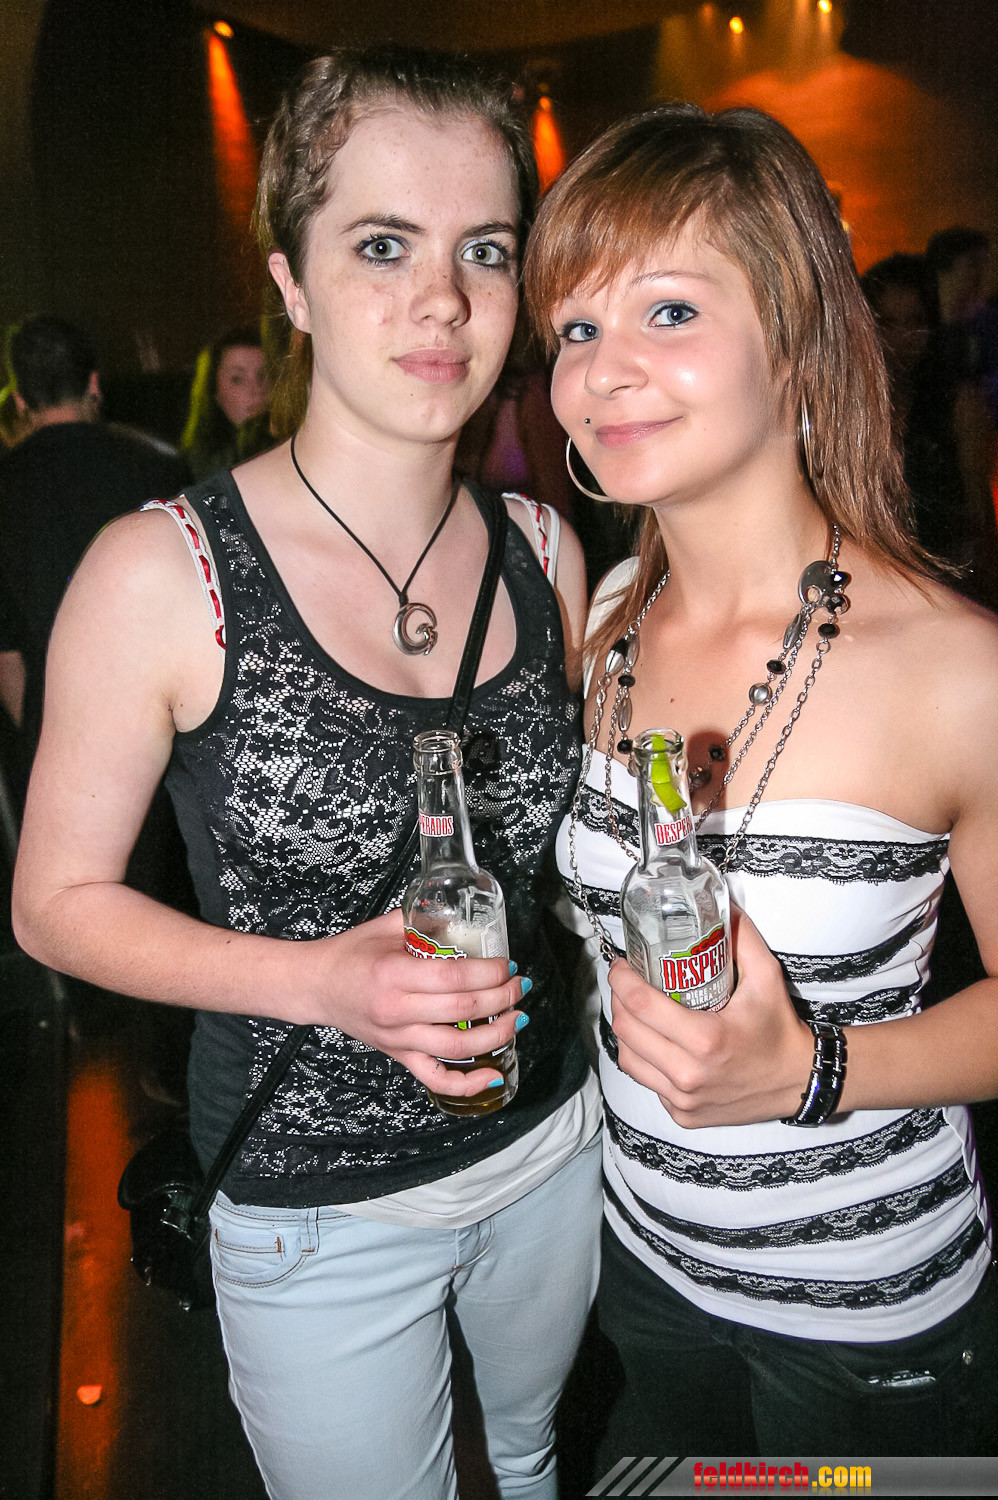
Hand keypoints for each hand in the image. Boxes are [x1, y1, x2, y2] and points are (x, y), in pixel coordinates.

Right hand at [305, 909, 526, 1096]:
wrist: (316, 985)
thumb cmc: (351, 954)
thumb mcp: (386, 926)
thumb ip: (425, 919)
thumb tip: (465, 915)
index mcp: (395, 974)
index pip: (455, 977)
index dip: (490, 972)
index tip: (507, 964)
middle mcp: (397, 1010)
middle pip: (463, 1011)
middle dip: (502, 998)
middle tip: (519, 985)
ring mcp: (398, 1038)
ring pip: (457, 1048)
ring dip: (497, 1035)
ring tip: (517, 1017)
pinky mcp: (398, 1055)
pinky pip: (435, 1078)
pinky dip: (467, 1084)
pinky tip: (493, 1075)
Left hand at [609, 905, 813, 1126]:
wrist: (798, 1082)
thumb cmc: (780, 1028)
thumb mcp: (767, 977)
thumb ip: (742, 937)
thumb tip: (723, 903)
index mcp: (706, 1039)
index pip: (640, 1005)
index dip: (621, 980)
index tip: (621, 964)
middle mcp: (689, 1074)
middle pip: (626, 1031)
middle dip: (619, 1001)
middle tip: (626, 982)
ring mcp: (683, 1099)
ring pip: (629, 1059)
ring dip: (627, 1031)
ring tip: (635, 1010)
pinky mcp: (683, 1115)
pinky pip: (648, 1081)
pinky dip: (646, 1059)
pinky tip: (657, 1042)